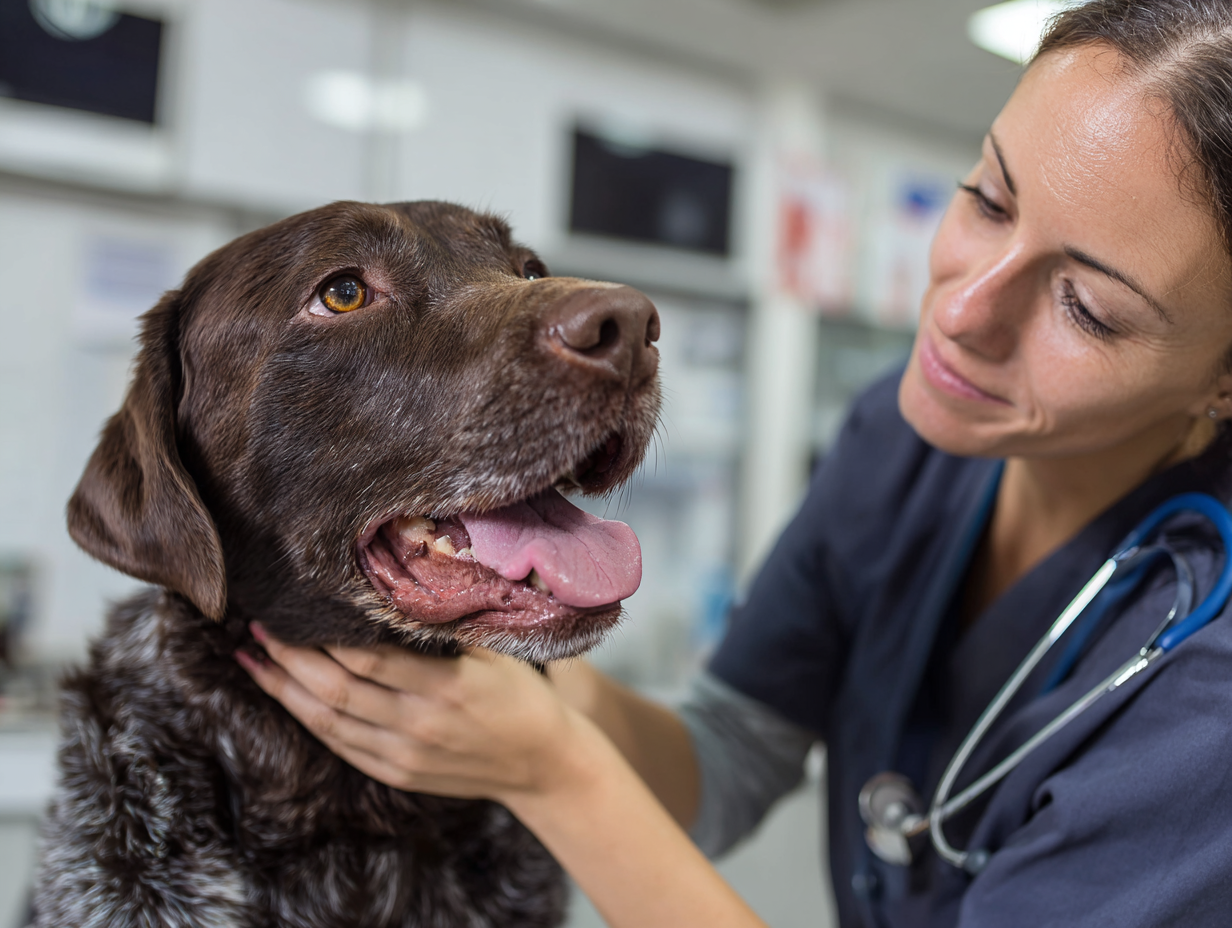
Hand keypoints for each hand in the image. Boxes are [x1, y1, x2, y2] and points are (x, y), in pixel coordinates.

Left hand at [236, 623, 582, 802]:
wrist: (542, 764)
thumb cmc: (520, 694)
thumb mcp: (494, 649)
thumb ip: (447, 618)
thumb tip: (401, 571)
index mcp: (445, 686)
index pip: (364, 658)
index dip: (318, 636)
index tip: (289, 609)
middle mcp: (419, 724)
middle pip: (334, 689)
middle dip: (288, 657)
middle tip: (257, 628)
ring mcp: (404, 755)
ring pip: (327, 721)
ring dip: (284, 690)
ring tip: (252, 660)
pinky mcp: (396, 774)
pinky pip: (340, 746)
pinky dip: (307, 719)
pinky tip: (287, 697)